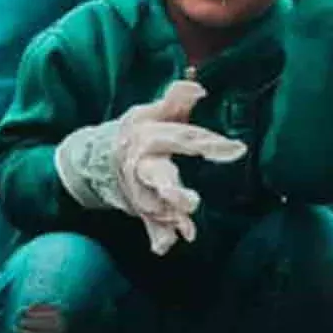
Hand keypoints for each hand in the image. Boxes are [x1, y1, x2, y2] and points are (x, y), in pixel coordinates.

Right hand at [53, 80, 247, 254]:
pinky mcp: (141, 208)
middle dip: (173, 191)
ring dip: (169, 217)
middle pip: (158, 177)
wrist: (94, 158)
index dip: (210, 143)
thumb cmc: (136, 131)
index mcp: (150, 137)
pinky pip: (150, 224)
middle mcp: (144, 165)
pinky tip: (165, 246)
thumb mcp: (152, 112)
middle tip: (193, 203)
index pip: (184, 138)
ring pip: (154, 206)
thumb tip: (198, 85)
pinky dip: (157, 236)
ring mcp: (140, 190)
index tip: (238, 149)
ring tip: (187, 230)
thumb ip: (175, 100)